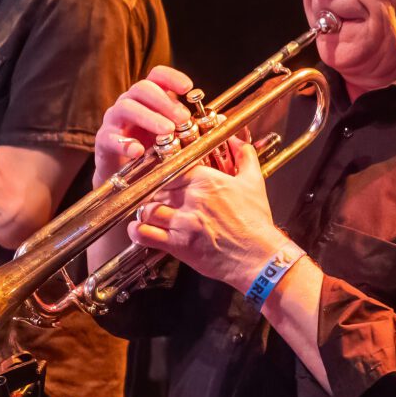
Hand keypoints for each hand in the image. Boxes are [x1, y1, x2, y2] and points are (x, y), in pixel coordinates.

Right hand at [96, 66, 199, 182]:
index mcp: (147, 98)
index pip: (157, 76)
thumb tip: (220, 119)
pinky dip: (125, 143)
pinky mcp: (104, 140)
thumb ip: (191, 126)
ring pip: (126, 107)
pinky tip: (138, 151)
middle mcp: (129, 103)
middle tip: (183, 118)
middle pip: (142, 89)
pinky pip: (110, 137)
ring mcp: (115, 120)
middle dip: (164, 102)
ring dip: (148, 117)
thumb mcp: (175, 137)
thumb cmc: (152, 153)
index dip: (172, 78)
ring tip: (166, 131)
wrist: (126, 178)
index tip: (188, 88)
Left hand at [127, 135, 285, 292]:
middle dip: (154, 193)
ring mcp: (183, 222)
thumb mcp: (254, 183)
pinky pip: (145, 234)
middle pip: (157, 188)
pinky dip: (136, 231)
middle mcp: (192, 199)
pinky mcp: (178, 245)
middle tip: (156, 198)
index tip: (164, 179)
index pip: (173, 169)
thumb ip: (245, 157)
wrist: (259, 256)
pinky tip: (138, 229)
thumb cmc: (256, 222)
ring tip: (148, 213)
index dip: (165, 174)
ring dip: (145, 211)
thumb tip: (239, 141)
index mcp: (206, 180)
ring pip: (147, 209)